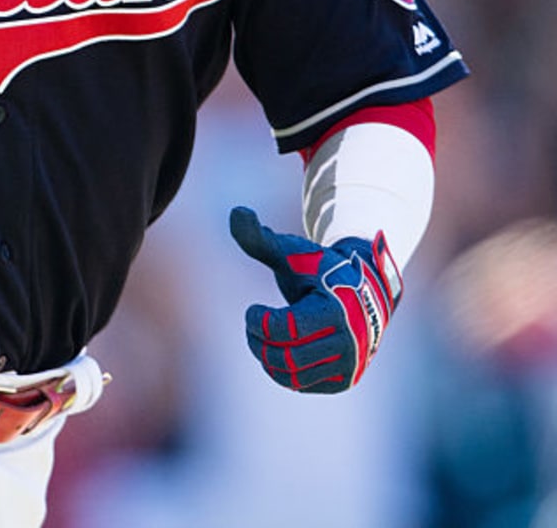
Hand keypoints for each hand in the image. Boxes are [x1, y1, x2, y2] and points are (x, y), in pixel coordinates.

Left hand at [229, 205, 401, 392]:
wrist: (361, 289)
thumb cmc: (317, 267)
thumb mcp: (290, 251)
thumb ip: (260, 238)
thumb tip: (236, 212)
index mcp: (338, 309)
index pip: (286, 329)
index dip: (259, 322)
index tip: (252, 310)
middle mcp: (350, 342)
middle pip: (287, 356)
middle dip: (259, 341)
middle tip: (251, 324)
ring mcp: (349, 363)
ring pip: (294, 375)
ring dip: (267, 357)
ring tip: (260, 337)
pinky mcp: (343, 378)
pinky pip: (303, 384)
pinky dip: (282, 370)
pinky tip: (277, 349)